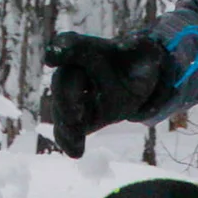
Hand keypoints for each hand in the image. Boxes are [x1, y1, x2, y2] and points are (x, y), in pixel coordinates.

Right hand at [43, 32, 171, 157]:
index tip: (52, 56)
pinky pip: (68, 130)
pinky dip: (70, 141)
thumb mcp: (145, 53)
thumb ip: (141, 49)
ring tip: (75, 141)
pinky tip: (76, 152)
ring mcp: (74, 97)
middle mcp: (74, 72)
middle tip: (74, 116)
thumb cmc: (136, 61)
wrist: (137, 81)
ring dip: (67, 126)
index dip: (62, 50)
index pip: (72, 46)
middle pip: (63, 83)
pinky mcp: (80, 118)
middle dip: (65, 99)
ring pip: (63, 111)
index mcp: (88, 50)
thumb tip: (135, 44)